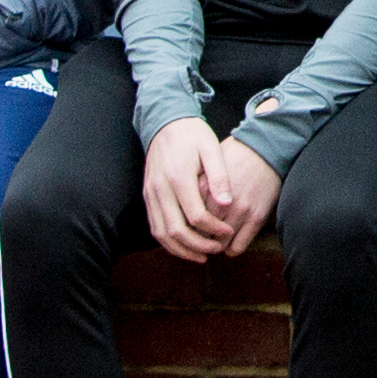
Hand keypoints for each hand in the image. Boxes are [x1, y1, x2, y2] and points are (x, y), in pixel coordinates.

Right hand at [141, 118, 274, 262]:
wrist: (166, 121)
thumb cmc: (193, 135)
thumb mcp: (211, 149)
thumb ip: (219, 176)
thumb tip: (227, 203)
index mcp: (179, 177)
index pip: (196, 216)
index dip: (214, 229)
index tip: (229, 231)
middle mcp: (161, 189)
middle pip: (176, 230)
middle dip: (198, 245)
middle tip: (216, 249)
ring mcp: (151, 194)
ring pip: (161, 233)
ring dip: (181, 249)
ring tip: (202, 255)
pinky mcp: (147, 196)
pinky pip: (154, 226)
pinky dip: (168, 241)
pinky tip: (184, 245)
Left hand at [190, 132, 283, 258]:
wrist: (266, 149)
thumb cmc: (234, 156)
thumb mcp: (207, 165)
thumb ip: (194, 186)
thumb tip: (179, 205)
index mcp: (205, 187)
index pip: (187, 219)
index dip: (186, 225)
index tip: (188, 226)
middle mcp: (221, 202)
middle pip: (200, 234)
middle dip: (198, 238)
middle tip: (201, 237)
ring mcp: (240, 211)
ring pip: (218, 245)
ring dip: (214, 246)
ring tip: (215, 240)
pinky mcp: (256, 218)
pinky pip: (237, 247)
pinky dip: (231, 249)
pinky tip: (230, 241)